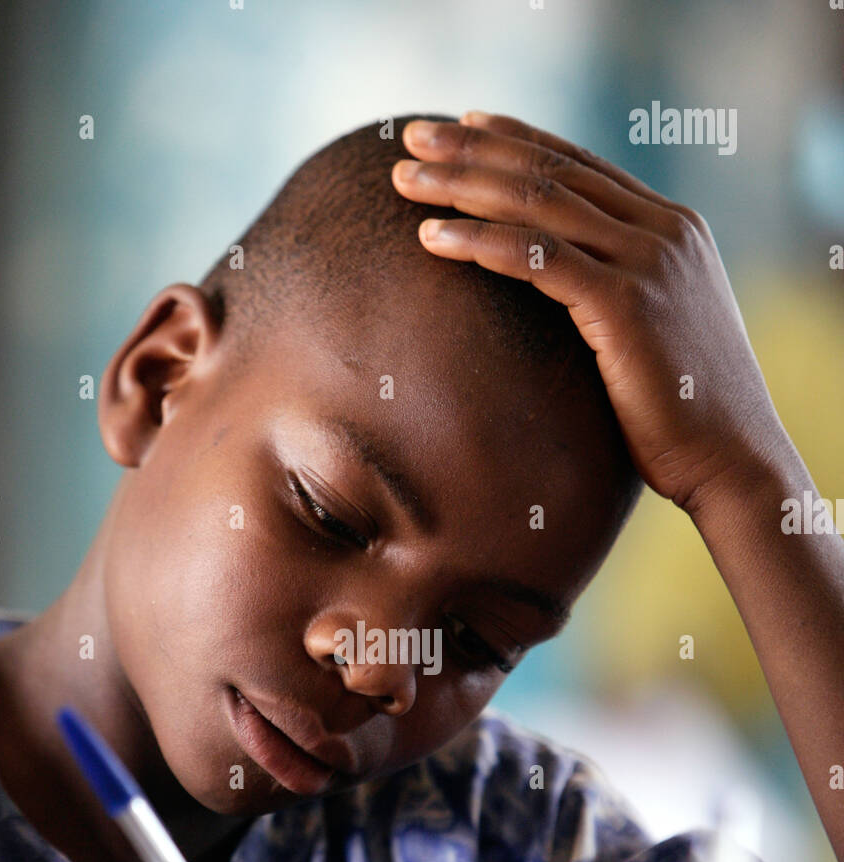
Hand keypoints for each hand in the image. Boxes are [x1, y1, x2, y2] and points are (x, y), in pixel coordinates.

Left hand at [392, 113, 788, 512]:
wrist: (731, 459)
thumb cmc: (682, 414)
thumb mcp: (654, 333)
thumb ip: (619, 294)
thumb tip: (565, 295)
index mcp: (672, 228)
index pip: (580, 164)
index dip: (515, 140)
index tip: (461, 128)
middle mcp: (664, 231)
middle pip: (551, 172)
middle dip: (474, 151)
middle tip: (413, 138)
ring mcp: (649, 263)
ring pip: (539, 204)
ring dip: (463, 187)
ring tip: (403, 181)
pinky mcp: (627, 306)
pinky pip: (538, 259)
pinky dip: (481, 243)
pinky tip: (432, 238)